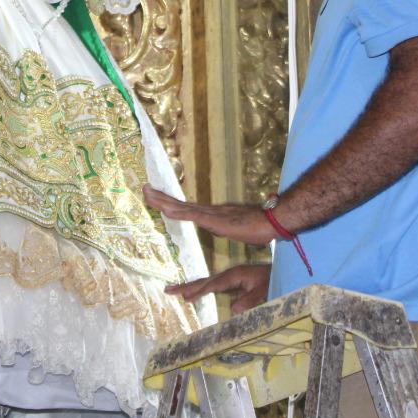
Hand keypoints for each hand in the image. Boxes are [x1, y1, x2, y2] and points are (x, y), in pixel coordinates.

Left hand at [143, 185, 275, 245]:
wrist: (273, 221)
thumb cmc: (259, 226)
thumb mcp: (236, 228)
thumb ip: (225, 227)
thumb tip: (218, 227)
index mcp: (212, 213)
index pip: (186, 207)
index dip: (170, 202)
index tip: (156, 196)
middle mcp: (209, 210)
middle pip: (180, 203)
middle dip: (161, 197)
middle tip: (144, 188)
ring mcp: (212, 214)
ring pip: (182, 207)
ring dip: (163, 201)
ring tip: (148, 194)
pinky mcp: (216, 221)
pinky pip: (193, 216)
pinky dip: (179, 213)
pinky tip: (166, 211)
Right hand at [167, 263, 270, 314]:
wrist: (281, 272)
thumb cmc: (274, 280)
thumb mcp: (265, 291)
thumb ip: (250, 300)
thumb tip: (233, 311)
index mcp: (235, 275)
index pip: (214, 284)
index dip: (200, 291)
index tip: (185, 298)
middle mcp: (230, 274)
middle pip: (204, 281)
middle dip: (187, 286)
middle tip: (168, 290)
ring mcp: (230, 278)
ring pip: (206, 283)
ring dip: (190, 286)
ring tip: (173, 290)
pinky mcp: (232, 282)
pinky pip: (212, 286)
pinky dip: (200, 288)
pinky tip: (193, 293)